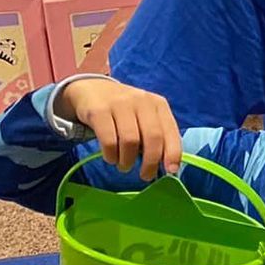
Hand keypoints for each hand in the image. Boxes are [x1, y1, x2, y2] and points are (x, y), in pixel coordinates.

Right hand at [59, 77, 182, 180]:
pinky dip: (111, 155)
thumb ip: (156, 135)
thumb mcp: (144, 117)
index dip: (173, 153)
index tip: (171, 171)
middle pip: (152, 137)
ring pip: (130, 141)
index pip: (170, 131)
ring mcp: (120, 104)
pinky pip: (109, 140)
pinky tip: (111, 158)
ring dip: (128, 161)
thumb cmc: (124, 110)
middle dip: (150, 162)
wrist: (91, 89)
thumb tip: (167, 165)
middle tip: (145, 176)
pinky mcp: (99, 110)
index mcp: (158, 104)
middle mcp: (141, 101)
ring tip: (124, 166)